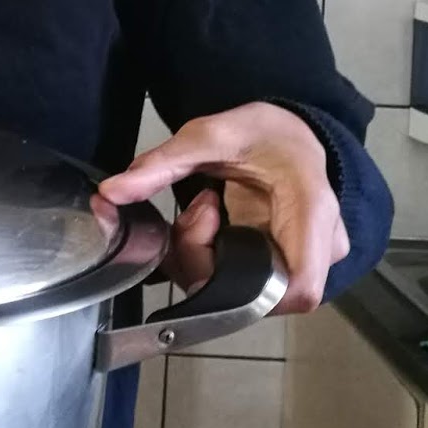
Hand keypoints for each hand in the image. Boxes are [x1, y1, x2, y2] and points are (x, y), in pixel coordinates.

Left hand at [98, 102, 348, 315]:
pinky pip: (239, 281)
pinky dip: (210, 258)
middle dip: (204, 260)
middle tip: (198, 210)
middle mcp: (317, 249)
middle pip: (255, 295)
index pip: (296, 290)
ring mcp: (301, 261)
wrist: (290, 133)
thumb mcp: (209, 135)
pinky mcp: (280, 265)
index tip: (211, 234)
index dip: (244, 289)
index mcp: (311, 213)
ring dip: (203, 258)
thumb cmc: (263, 132)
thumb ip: (160, 164)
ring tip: (204, 209)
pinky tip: (207, 223)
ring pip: (241, 292)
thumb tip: (110, 193)